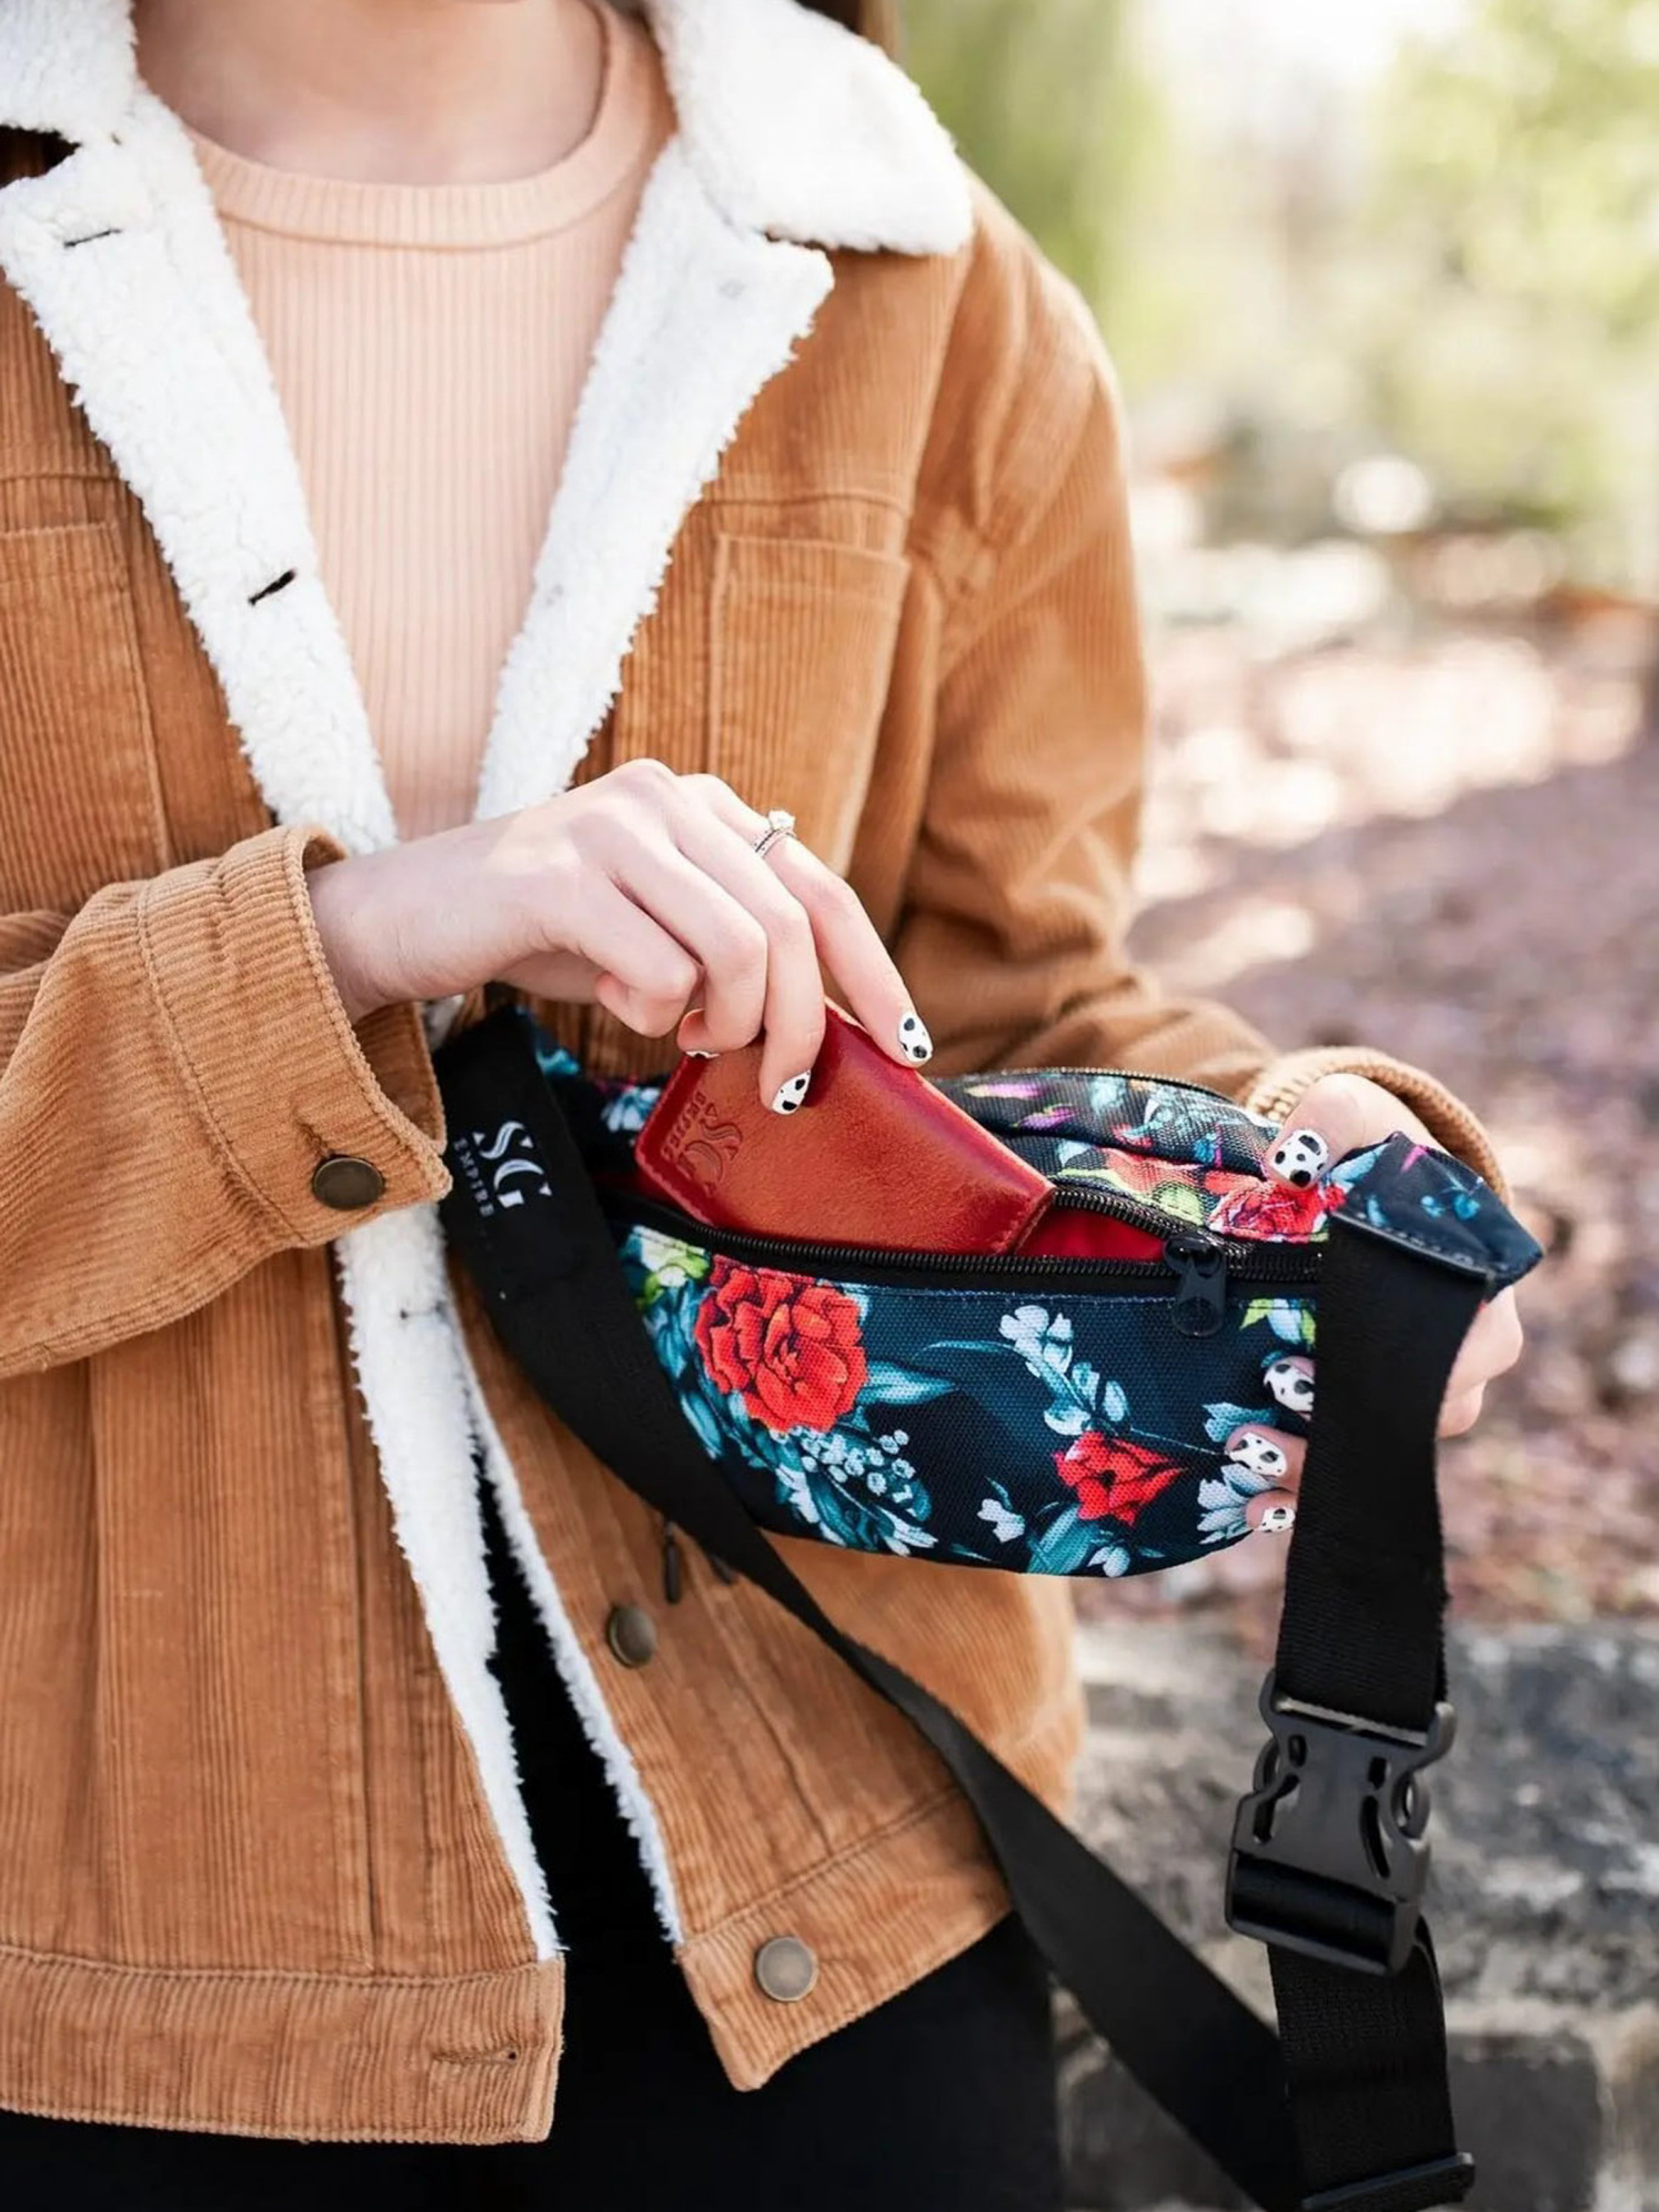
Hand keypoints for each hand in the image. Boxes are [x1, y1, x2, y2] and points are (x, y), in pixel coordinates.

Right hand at [305, 762, 930, 1110]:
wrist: (411, 915)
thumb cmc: (548, 934)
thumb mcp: (658, 928)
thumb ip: (734, 946)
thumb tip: (826, 1022)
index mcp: (705, 806)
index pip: (820, 889)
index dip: (871, 972)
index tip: (906, 1046)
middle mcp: (667, 799)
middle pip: (787, 926)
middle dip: (797, 1025)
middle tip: (774, 1085)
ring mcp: (613, 829)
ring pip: (736, 948)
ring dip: (723, 1023)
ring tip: (679, 1035)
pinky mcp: (560, 875)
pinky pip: (658, 969)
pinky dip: (649, 1012)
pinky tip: (611, 1001)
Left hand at [1226, 1072, 1523, 1533]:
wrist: (1365, 1181)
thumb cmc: (1375, 1155)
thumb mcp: (1356, 1118)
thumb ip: (1333, 1120)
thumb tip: (1292, 1163)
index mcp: (1479, 1291)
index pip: (1451, 1351)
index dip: (1381, 1372)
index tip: (1294, 1369)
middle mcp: (1468, 1356)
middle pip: (1413, 1417)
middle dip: (1334, 1429)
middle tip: (1258, 1420)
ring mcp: (1428, 1394)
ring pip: (1384, 1450)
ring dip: (1315, 1468)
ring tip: (1243, 1456)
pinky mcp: (1382, 1414)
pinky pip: (1356, 1468)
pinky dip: (1305, 1489)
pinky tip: (1252, 1504)